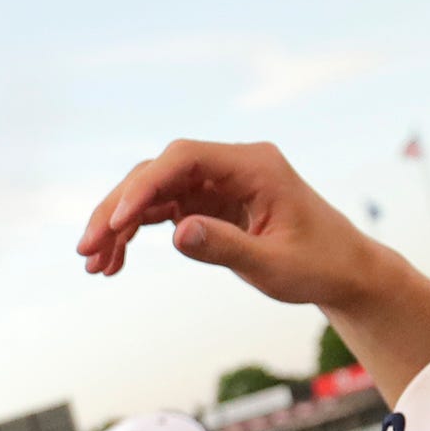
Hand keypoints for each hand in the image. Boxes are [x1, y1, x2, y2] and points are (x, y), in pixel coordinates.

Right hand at [78, 139, 392, 308]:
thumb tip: (178, 233)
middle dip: (118, 208)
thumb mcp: (273, 264)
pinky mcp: (209, 203)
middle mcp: (231, 165)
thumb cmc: (318, 265)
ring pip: (152, 192)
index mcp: (254, 165)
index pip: (184, 159)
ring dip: (118, 224)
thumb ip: (226, 246)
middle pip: (158, 172)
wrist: (343, 271)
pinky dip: (135, 234)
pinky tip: (113, 261)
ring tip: (93, 265)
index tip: (118, 222)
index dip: (144, 186)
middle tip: (86, 248)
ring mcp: (217, 183)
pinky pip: (161, 211)